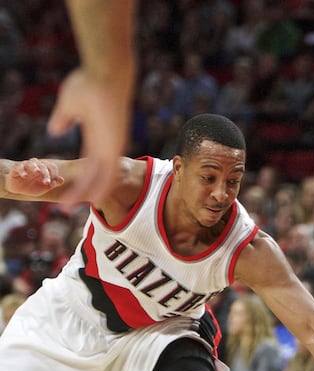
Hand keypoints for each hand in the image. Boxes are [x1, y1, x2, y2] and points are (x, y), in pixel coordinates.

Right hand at [6, 158, 64, 195]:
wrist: (17, 189)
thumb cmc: (32, 187)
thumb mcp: (43, 188)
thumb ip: (52, 184)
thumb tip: (61, 180)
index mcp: (44, 168)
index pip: (52, 167)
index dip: (54, 173)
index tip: (53, 182)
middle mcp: (36, 165)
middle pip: (43, 165)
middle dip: (46, 174)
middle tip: (47, 182)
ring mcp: (26, 165)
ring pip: (32, 163)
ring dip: (35, 167)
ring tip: (37, 172)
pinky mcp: (16, 168)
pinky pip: (19, 166)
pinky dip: (22, 170)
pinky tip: (24, 176)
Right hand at [47, 68, 130, 205]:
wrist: (105, 75)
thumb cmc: (89, 85)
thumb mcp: (70, 106)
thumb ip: (64, 120)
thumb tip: (55, 131)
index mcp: (98, 138)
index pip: (90, 165)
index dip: (80, 178)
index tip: (67, 188)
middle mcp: (108, 146)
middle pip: (96, 176)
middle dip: (81, 192)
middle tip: (66, 208)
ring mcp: (113, 147)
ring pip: (101, 179)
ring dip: (85, 194)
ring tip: (67, 209)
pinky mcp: (115, 146)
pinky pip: (108, 172)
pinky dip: (99, 186)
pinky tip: (89, 199)